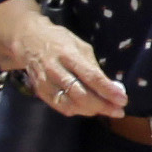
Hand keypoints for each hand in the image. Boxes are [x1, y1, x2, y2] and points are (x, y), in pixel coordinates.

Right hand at [0, 10, 127, 119]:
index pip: (91, 76)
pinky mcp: (39, 90)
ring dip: (90, 110)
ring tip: (104, 110)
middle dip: (102, 105)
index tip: (123, 100)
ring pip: (69, 104)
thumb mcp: (80, 47)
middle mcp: (55, 69)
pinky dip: (75, 110)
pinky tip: (86, 109)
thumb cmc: (60, 41)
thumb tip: (111, 88)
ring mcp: (45, 81)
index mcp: (68, 54)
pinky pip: (59, 106)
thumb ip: (93, 67)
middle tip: (118, 111)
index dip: (108, 90)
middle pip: (80, 94)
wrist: (28, 39)